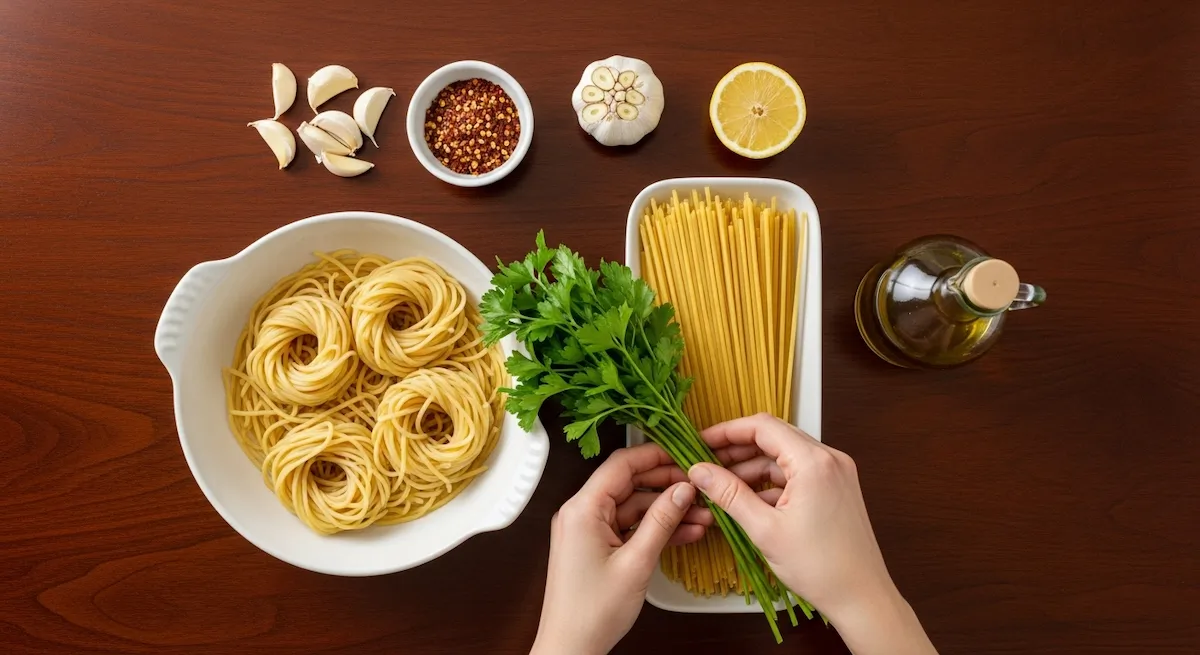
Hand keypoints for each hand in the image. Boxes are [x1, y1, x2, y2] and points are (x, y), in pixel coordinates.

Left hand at [531, 443, 710, 654]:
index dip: (656, 456)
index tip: (686, 456)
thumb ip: (661, 521)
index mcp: (582, 508)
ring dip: (666, 511)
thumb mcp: (636, 562)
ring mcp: (588, 530)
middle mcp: (581, 513)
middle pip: (629, 484)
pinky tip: (686, 533)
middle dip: (667, 486)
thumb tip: (683, 489)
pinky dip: (654, 529)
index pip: (621, 464)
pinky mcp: (595, 546)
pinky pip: (628, 528)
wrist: (570, 648)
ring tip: (703, 516)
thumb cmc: (593, 611)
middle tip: (700, 489)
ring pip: (633, 508)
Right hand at [690, 414, 936, 654]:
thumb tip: (699, 471)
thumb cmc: (820, 568)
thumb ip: (729, 495)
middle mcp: (829, 459)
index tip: (700, 442)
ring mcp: (836, 472)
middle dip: (737, 449)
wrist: (862, 597)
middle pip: (774, 437)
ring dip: (753, 467)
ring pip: (784, 456)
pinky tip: (748, 500)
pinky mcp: (836, 488)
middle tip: (706, 464)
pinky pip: (797, 473)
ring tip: (721, 486)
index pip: (762, 426)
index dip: (727, 431)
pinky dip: (772, 482)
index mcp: (814, 462)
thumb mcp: (765, 529)